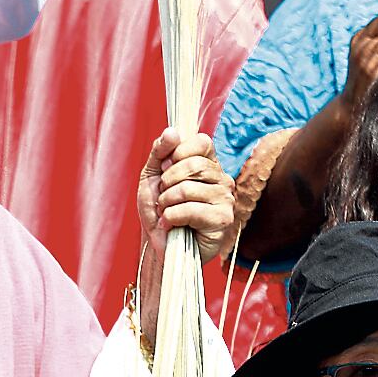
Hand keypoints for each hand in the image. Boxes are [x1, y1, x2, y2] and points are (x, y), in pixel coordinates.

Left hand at [140, 128, 237, 265]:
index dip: (179, 152)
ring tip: (166, 212)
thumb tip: (173, 132)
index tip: (165, 169)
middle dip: (167, 182)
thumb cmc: (158, 211)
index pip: (203, 142)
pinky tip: (171, 225)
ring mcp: (226, 200)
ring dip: (166, 202)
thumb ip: (159, 151)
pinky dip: (171, 217)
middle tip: (163, 197)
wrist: (157, 244)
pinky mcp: (223, 220)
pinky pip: (191, 210)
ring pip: (188, 189)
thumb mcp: (152, 176)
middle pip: (194, 165)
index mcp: (209, 165)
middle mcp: (222, 180)